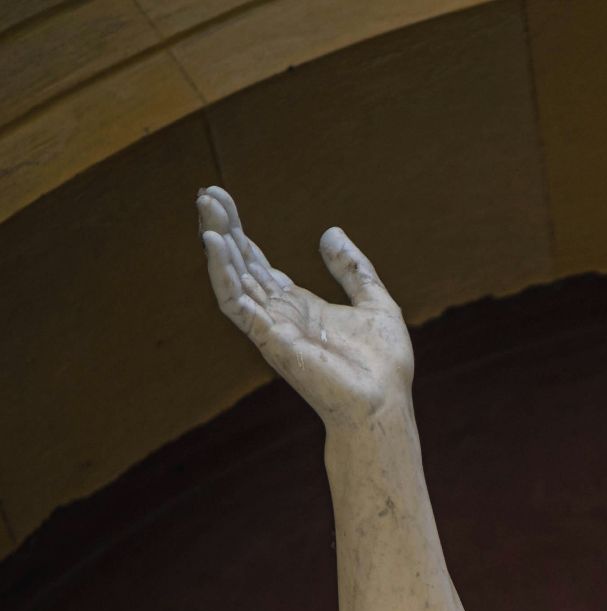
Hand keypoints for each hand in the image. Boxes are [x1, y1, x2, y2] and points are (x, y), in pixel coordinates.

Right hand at [196, 186, 413, 427]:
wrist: (384, 404)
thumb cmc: (382, 366)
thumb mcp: (375, 302)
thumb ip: (352, 269)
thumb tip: (331, 232)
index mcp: (299, 306)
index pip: (259, 263)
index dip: (241, 233)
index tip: (223, 199)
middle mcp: (278, 314)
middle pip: (241, 265)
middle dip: (224, 229)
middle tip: (206, 194)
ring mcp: (271, 326)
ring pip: (233, 279)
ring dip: (218, 245)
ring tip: (206, 211)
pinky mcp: (270, 338)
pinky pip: (238, 303)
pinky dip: (224, 273)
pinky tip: (217, 244)